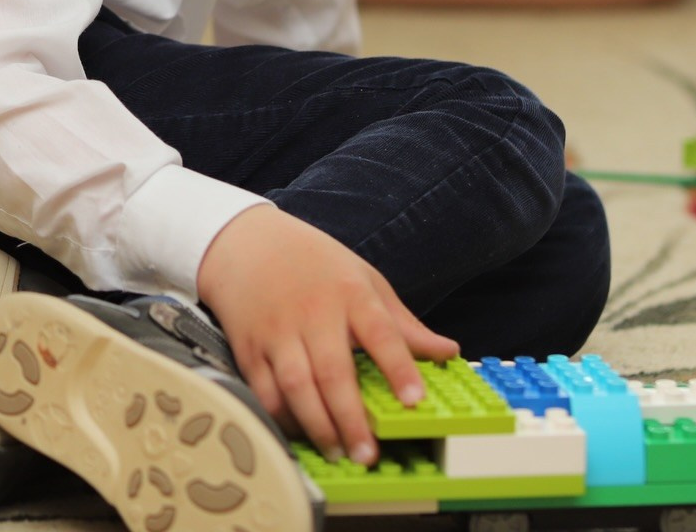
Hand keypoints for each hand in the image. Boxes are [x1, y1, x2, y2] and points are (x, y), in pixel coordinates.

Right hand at [196, 204, 457, 466]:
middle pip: (332, 370)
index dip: (398, 368)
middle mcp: (313, 313)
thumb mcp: (365, 279)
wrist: (247, 242)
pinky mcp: (249, 346)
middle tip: (367, 453)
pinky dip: (282, 416)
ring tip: (337, 451)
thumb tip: (448, 352)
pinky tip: (301, 431)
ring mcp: (277, 330)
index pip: (380, 332)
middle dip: (351, 418)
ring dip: (317, 424)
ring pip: (295, 385)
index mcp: (350, 294)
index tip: (415, 401)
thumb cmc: (314, 263)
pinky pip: (264, 388)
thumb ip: (404, 323)